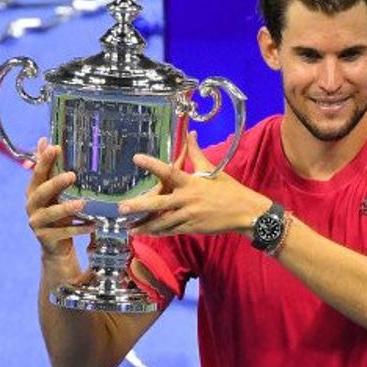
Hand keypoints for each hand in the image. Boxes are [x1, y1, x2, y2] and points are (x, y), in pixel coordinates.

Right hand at [25, 138, 94, 258]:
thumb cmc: (58, 213)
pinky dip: (78, 229)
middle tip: (72, 175)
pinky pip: (63, 233)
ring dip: (67, 208)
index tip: (55, 148)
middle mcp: (32, 205)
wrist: (55, 245)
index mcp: (33, 191)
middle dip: (56, 183)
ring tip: (83, 203)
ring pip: (51, 213)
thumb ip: (49, 169)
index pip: (38, 173)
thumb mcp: (54, 191)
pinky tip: (92, 226)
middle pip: (42, 192)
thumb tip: (44, 140)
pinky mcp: (45, 238)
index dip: (45, 161)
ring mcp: (36, 222)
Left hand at [120, 130, 268, 236]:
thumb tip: (191, 134)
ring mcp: (190, 215)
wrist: (245, 211)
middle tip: (122, 208)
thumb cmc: (228, 189)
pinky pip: (172, 230)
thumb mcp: (212, 170)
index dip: (152, 164)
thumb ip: (196, 153)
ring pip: (163, 222)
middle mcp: (188, 199)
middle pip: (159, 203)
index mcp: (191, 182)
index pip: (168, 171)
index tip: (136, 158)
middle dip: (139, 206)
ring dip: (145, 225)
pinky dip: (160, 232)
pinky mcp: (193, 228)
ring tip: (129, 228)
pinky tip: (148, 232)